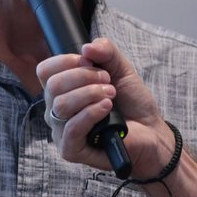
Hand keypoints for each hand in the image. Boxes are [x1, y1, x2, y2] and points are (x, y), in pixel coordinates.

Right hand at [37, 37, 174, 178]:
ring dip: (90, 94)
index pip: (45, 71)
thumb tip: (86, 47)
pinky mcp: (70, 149)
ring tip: (111, 96)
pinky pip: (71, 128)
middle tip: (108, 82)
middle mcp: (56, 110)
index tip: (90, 62)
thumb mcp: (122, 70)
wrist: (152, 132)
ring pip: (60, 105)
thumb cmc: (132, 104)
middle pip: (52, 85)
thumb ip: (106, 53)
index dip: (65, 61)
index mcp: (62, 90)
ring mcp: (61, 131)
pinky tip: (106, 108)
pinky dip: (90, 113)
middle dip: (83, 77)